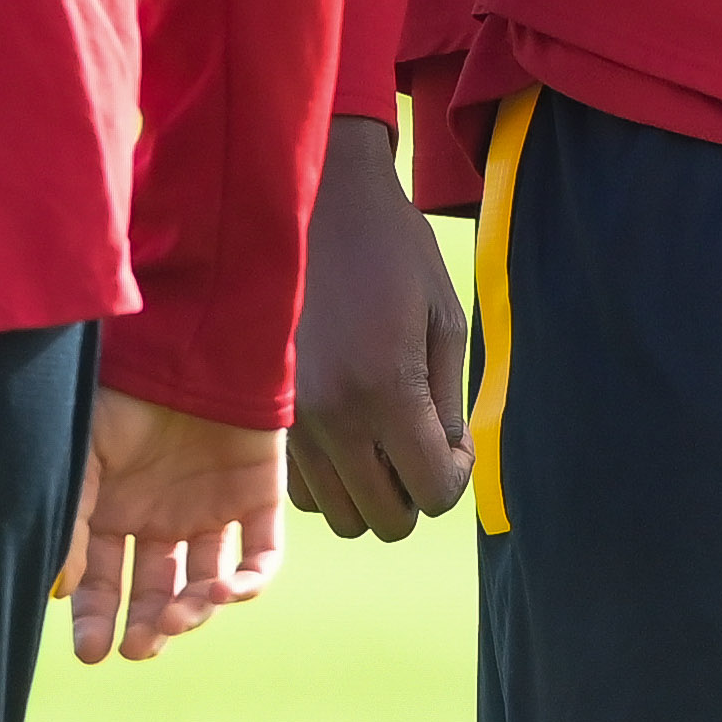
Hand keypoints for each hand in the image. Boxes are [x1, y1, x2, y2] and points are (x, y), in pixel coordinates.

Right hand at [56, 390, 283, 662]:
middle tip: (138, 647)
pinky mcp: (258, 497)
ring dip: (193, 611)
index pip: (104, 584)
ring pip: (207, 583)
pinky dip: (248, 583)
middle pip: (156, 593)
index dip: (98, 619)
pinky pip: (260, 555)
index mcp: (115, 512)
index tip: (93, 651)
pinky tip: (226, 592)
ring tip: (176, 616)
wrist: (191, 338)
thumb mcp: (84, 457)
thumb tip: (60, 593)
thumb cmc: (127, 391)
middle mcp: (162, 518)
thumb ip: (74, 524)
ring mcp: (211, 509)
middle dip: (147, 628)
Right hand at [287, 114, 472, 540]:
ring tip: (382, 439)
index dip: (456, 473)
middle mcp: (332, 419)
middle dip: (415, 491)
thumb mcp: (442, 316)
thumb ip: (448, 400)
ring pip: (340, 514)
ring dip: (370, 490)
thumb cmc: (390, 250)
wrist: (311, 202)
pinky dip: (329, 479)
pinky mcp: (265, 415)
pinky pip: (299, 490)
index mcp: (385, 391)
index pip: (433, 492)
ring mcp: (291, 422)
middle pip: (386, 520)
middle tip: (421, 442)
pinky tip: (344, 433)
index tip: (453, 435)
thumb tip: (449, 460)